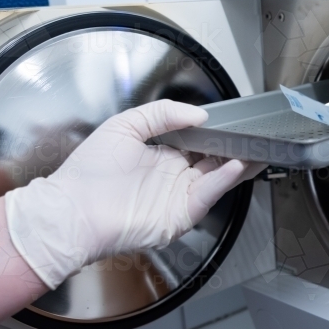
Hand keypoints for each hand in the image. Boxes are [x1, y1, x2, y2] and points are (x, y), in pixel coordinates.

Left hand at [5, 99, 255, 288]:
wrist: (72, 211)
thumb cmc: (87, 173)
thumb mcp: (125, 125)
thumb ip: (162, 113)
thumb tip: (199, 114)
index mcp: (160, 156)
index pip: (197, 143)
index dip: (215, 132)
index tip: (231, 120)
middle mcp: (172, 178)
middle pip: (213, 161)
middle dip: (234, 148)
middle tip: (254, 134)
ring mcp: (178, 197)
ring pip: (217, 178)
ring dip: (238, 164)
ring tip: (257, 148)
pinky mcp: (180, 215)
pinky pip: (207, 195)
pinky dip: (223, 181)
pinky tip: (235, 166)